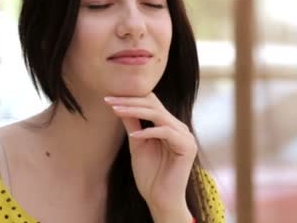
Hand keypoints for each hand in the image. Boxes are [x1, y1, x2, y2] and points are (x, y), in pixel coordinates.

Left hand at [105, 93, 196, 218]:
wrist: (160, 199)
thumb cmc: (150, 174)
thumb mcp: (137, 144)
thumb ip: (132, 124)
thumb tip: (120, 104)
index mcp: (169, 125)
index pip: (151, 103)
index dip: (131, 98)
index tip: (109, 98)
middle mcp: (178, 127)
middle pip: (154, 105)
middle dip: (130, 102)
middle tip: (110, 100)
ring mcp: (185, 136)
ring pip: (159, 115)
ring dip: (136, 111)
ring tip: (117, 111)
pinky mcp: (187, 147)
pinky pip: (166, 132)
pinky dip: (149, 132)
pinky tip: (133, 135)